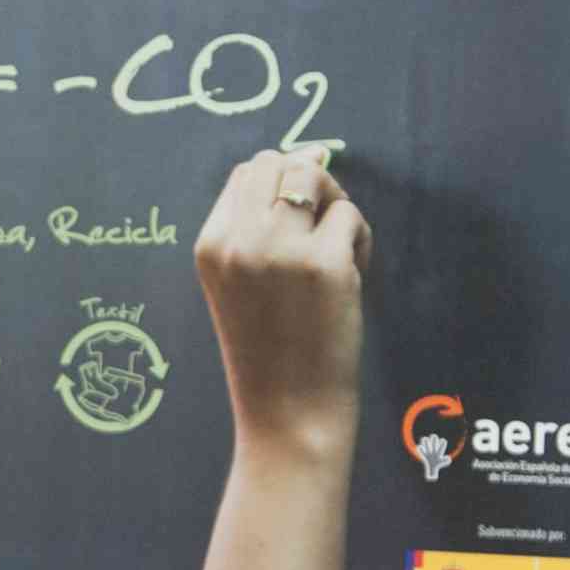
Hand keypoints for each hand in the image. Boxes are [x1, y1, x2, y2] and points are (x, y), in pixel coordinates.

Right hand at [192, 149, 368, 467]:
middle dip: (310, 184)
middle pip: (279, 164)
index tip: (302, 220)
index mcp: (210, 244)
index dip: (282, 184)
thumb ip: (259, 229)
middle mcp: (239, 240)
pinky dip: (359, 241)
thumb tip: (311, 155)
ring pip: (315, 178)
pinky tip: (351, 277)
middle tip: (324, 230)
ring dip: (336, 205)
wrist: (288, 413)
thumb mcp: (239, 285)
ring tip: (339, 251)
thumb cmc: (270, 353)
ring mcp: (280, 249)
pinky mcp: (323, 264)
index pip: (247, 173)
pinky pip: (350, 216)